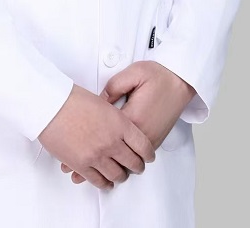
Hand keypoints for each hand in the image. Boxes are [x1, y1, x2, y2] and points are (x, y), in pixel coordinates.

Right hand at [38, 83, 154, 189]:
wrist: (51, 106)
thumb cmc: (72, 100)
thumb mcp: (102, 103)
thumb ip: (114, 119)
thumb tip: (118, 128)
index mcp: (119, 123)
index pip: (143, 145)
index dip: (147, 154)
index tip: (147, 156)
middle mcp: (112, 141)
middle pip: (133, 162)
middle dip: (137, 166)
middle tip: (137, 166)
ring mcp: (97, 155)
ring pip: (117, 175)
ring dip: (121, 177)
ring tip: (121, 175)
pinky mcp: (82, 165)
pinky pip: (98, 181)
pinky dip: (104, 184)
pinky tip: (106, 182)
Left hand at [60, 62, 194, 183]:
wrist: (180, 80)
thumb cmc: (157, 75)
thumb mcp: (131, 74)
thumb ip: (112, 89)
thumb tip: (98, 103)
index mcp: (132, 118)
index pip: (105, 137)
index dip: (84, 146)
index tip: (69, 155)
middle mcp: (141, 133)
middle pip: (114, 156)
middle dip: (91, 166)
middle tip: (72, 171)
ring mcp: (149, 139)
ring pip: (125, 163)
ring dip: (105, 170)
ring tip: (86, 174)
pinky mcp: (155, 140)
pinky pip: (136, 159)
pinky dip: (121, 165)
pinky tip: (110, 166)